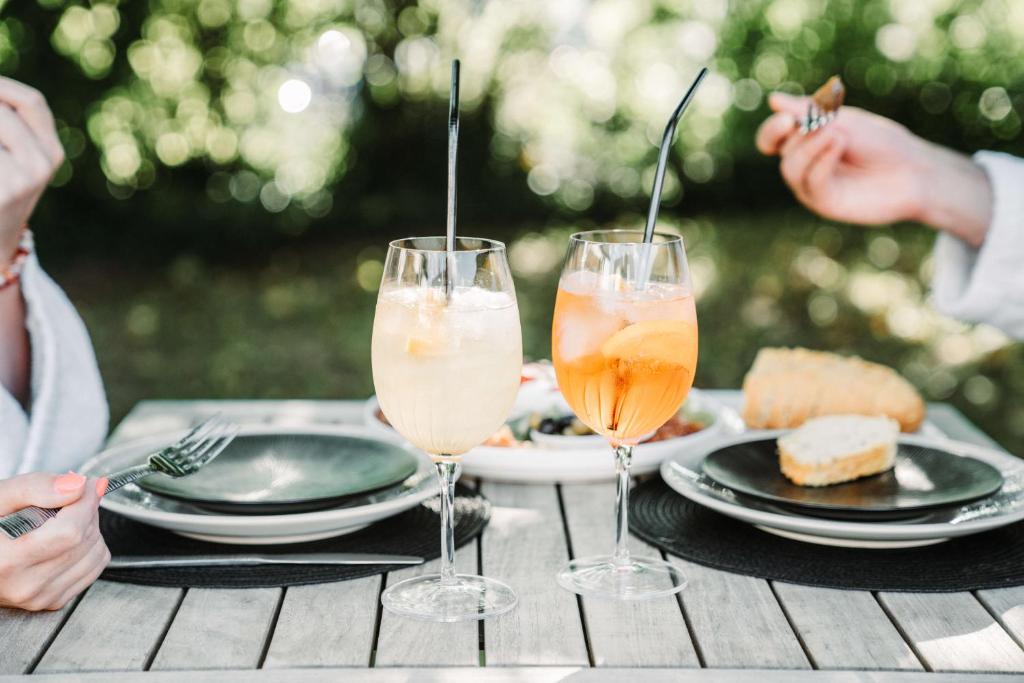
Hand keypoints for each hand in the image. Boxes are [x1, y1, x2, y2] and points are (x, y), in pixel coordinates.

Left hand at [0, 77, 64, 261]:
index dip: (4, 86)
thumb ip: (11, 128)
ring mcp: (21, 180)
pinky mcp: (2, 193)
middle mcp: (43, 164)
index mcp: (52, 152)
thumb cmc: (2, 191)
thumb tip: (0, 103)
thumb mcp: (18, 161)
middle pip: (2, 115)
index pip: (33, 102)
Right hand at [0, 473, 109, 610]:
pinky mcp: (52, 601)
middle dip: (87, 510)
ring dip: (91, 527)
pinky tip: (68, 537)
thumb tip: (77, 485)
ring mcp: (39, 598)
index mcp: (6, 561)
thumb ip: (35, 487)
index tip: (87, 484)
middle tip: (73, 495)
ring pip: (95, 554)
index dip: (85, 501)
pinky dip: (90, 547)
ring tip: (65, 516)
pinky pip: (94, 569)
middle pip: (83, 541)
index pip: (69, 531)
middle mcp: (24, 586)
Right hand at [756, 92, 991, 246]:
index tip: (787, 120)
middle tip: (828, 123)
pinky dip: (821, 162)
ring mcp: (811, 186)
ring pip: (791, 169)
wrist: (913, 170)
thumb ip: (808, 113)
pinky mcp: (824, 203)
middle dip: (800, 135)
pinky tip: (839, 147)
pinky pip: (811, 183)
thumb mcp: (844, 121)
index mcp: (805, 142)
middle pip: (781, 151)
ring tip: (839, 135)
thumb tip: (773, 100)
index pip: (771, 138)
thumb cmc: (881, 143)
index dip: (772, 130)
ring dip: (810, 147)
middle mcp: (804, 165)